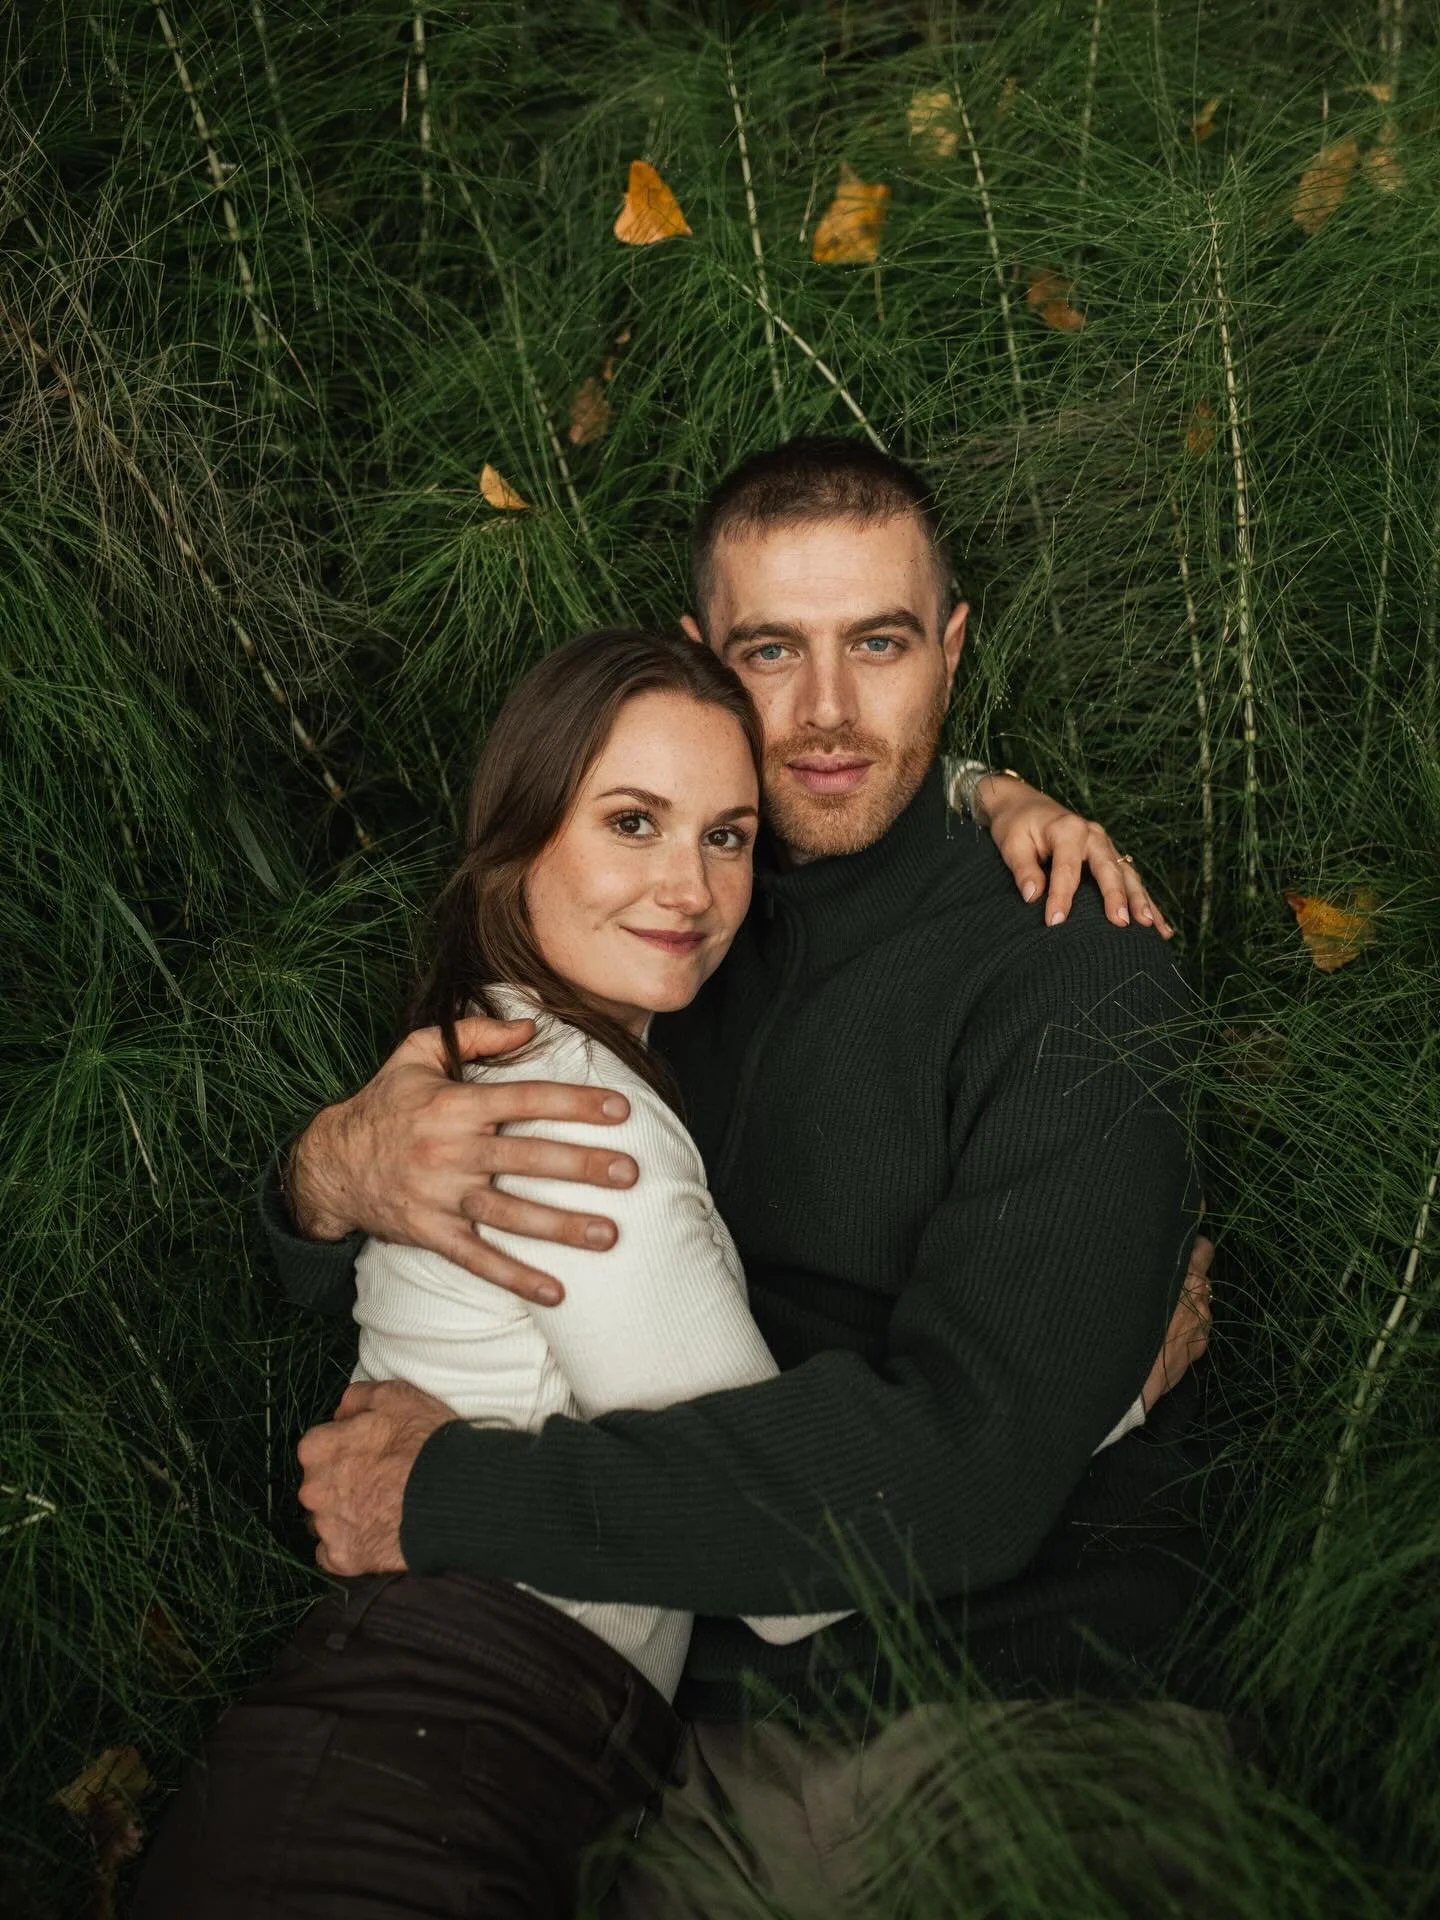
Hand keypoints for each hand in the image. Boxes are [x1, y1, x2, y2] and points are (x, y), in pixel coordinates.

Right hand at [286, 1015, 638, 1304]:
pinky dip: (516, 1278)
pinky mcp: (431, 1233)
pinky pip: (478, 1260)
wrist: (329, 1163)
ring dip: (561, 1228)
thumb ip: (474, 1034)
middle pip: (526, 1159)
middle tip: (630, 1173)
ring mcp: (440, 1196)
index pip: (525, 1099)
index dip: (574, 1104)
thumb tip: (531, 1026)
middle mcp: (450, 1151)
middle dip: (581, 1167)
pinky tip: (556, 1292)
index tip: (620, 1110)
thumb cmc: (386, 1103)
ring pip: (510, 1214)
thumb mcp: (417, 1053)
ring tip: (609, 1235)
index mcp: (454, 1104)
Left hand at [297, 1379, 456, 1575]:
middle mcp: (313, 1490)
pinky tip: (378, 1533)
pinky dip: (352, 1545)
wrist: (451, 1494)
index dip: (348, 1446)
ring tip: (384, 1509)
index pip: (319, 1446)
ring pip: (327, 1520)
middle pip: (320, 1485)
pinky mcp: (344, 1559)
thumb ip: (357, 1398)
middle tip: (380, 1480)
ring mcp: (327, 1527)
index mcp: (318, 1448)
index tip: (371, 1451)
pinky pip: (335, 1554)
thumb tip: (342, 1412)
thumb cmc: (423, 1441)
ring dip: (347, 1514)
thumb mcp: (395, 1396)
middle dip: (343, 1483)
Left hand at [975, 776, 1173, 938]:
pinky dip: (1146, 903)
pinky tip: (1161, 928)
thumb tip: (1032, 896)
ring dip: (1140, 901)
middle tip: (1122, 923)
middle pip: (1108, 869)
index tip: (1055, 922)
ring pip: (1128, 876)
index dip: (1060, 896)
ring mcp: (1106, 845)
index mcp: (1068, 829)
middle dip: (1117, 897)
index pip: (1066, 868)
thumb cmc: (1016, 826)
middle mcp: (1093, 835)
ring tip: (1150, 927)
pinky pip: (1132, 881)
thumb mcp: (1011, 844)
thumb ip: (1023, 869)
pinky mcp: (1110, 856)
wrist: (1025, 805)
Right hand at [1141, 1235, 1213, 1411]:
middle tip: (1165, 1276)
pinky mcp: (1202, 1344)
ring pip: (1199, 1301)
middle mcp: (1200, 1297)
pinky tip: (1165, 1332)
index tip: (1181, 1241)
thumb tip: (1151, 1257)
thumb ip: (1147, 1270)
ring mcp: (1203, 1323)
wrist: (1134, 1380)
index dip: (1191, 1242)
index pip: (1202, 1246)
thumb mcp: (1132, 1289)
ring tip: (1161, 1310)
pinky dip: (1185, 1324)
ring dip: (1186, 1300)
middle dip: (1187, 1272)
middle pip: (1202, 1272)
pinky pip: (1196, 1324)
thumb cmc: (1125, 1329)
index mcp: (1187, 1278)